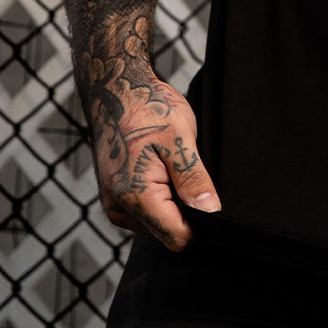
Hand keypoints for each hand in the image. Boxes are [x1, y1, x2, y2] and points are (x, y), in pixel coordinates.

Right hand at [86, 59, 219, 250]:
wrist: (116, 90)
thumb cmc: (148, 108)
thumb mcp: (180, 139)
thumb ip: (194, 179)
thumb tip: (212, 213)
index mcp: (135, 197)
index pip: (178, 238)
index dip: (201, 223)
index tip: (208, 195)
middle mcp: (120, 209)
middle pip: (169, 233)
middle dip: (186, 211)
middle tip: (188, 171)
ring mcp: (115, 205)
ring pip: (159, 224)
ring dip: (173, 203)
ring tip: (172, 166)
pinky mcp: (116, 199)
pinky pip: (148, 213)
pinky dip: (161, 197)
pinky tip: (162, 168)